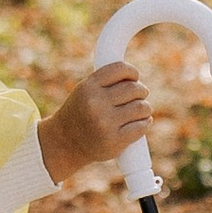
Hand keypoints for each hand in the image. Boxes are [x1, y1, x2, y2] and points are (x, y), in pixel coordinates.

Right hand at [39, 57, 152, 184]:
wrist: (65, 143)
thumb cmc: (80, 113)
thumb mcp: (84, 91)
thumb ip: (105, 82)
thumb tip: (135, 79)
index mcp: (89, 87)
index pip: (120, 69)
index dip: (132, 72)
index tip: (135, 77)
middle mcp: (96, 103)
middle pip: (133, 89)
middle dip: (141, 91)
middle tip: (141, 95)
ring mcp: (105, 123)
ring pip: (141, 107)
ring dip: (146, 108)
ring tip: (142, 110)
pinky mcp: (114, 141)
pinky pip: (141, 126)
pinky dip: (146, 122)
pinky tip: (144, 122)